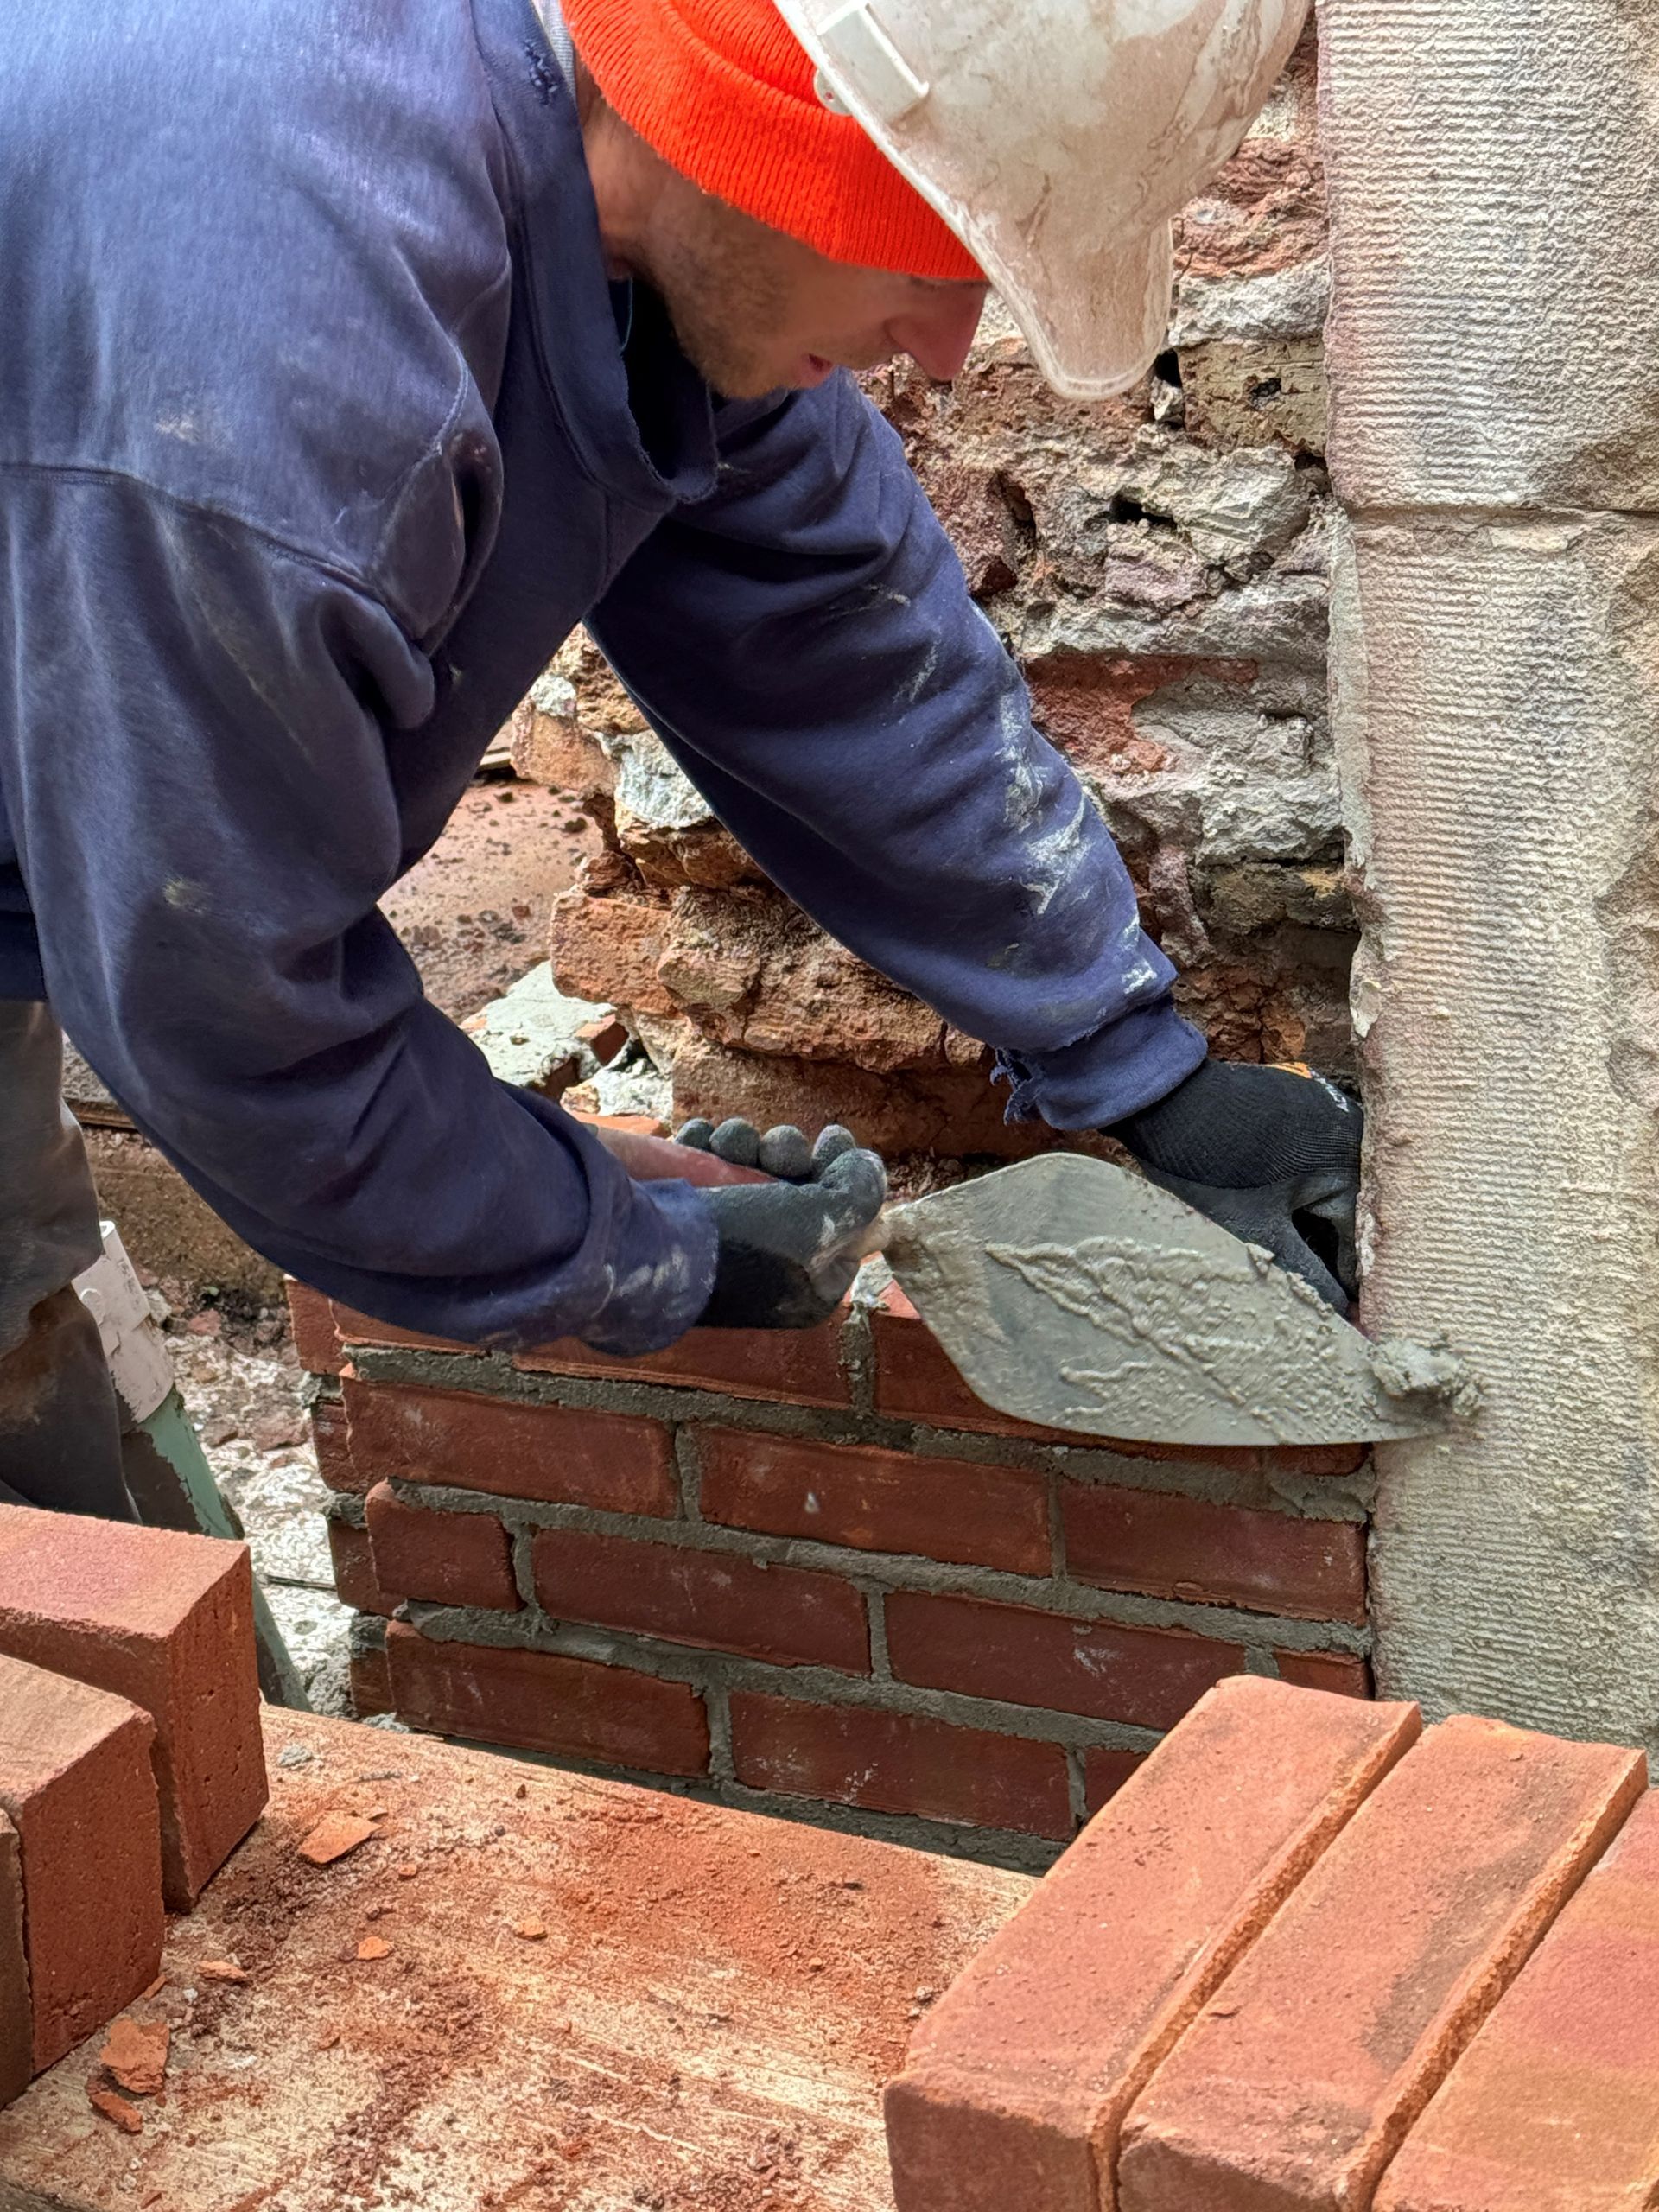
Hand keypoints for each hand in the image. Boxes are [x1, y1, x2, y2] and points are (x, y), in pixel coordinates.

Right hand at [674, 1119, 887, 1329]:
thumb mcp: (822, 1224)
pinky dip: (706, 1142)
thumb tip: (867, 1168)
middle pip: (801, 1186)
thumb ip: (860, 1195)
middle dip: (789, 1153)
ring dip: (746, 1141)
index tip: (833, 1144)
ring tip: (729, 1145)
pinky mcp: (685, 1207)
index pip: (848, 1223)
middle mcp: (772, 1258)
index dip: (844, 1177)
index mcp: (809, 1281)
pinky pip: (708, 1160)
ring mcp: (726, 1231)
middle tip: (776, 1151)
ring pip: (753, 1164)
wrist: (643, 1246)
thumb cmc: (742, 1243)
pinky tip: (699, 1140)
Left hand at [1106, 1060, 1361, 1313]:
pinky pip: (1318, 1154)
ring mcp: (1325, 1108)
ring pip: (1337, 1180)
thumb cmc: (1209, 1168)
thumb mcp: (1258, 1231)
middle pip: (1355, 1205)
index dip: (1353, 1278)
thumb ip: (1306, 1273)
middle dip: (1340, 1247)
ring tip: (1308, 1259)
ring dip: (1324, 1217)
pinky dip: (1308, 1185)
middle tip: (1327, 1293)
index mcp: (1350, 1158)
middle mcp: (1351, 1127)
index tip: (1347, 1314)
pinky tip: (1288, 1212)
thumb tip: (1341, 1312)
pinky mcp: (1300, 1100)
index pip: (1364, 1234)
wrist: (1160, 1101)